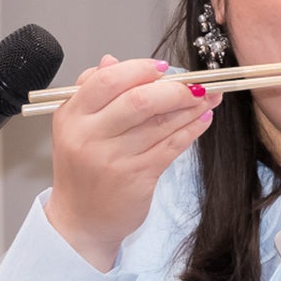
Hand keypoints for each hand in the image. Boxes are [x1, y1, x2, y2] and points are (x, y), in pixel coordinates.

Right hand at [44, 56, 219, 269]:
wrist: (81, 220)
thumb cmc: (82, 169)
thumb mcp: (75, 127)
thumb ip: (93, 91)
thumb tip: (112, 60)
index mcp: (71, 116)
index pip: (106, 80)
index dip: (139, 69)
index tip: (163, 68)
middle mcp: (89, 136)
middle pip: (138, 100)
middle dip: (174, 88)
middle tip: (194, 83)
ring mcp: (113, 159)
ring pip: (160, 123)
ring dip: (191, 106)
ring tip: (208, 96)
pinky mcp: (136, 178)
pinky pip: (171, 146)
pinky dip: (191, 129)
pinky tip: (203, 119)